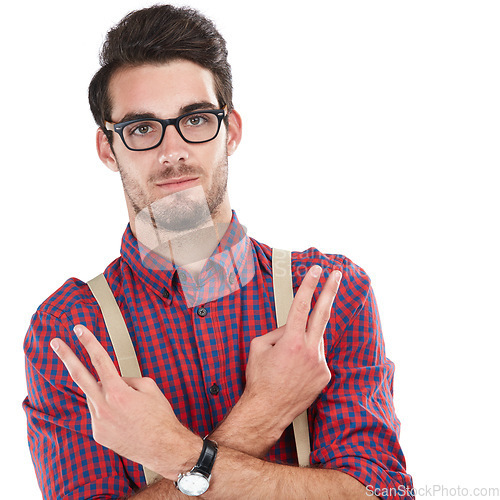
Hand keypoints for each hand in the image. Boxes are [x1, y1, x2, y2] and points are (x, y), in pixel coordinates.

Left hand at [50, 325, 201, 480]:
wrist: (163, 448)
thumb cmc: (160, 418)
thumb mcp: (150, 387)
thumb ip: (128, 379)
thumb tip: (116, 379)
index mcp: (117, 392)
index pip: (99, 360)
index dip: (88, 342)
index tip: (79, 330)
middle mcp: (103, 406)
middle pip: (79, 376)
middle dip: (66, 356)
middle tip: (56, 343)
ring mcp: (98, 422)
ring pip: (94, 397)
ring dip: (105, 394)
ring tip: (128, 404)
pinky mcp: (98, 434)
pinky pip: (98, 413)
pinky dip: (108, 410)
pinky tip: (125, 418)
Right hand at [230, 265, 340, 448]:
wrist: (268, 410)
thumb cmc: (259, 379)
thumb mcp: (258, 346)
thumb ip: (277, 331)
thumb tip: (290, 325)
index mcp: (291, 341)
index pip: (302, 305)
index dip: (309, 284)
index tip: (316, 270)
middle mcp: (309, 350)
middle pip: (323, 313)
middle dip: (330, 291)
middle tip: (337, 275)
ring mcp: (320, 363)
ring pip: (316, 338)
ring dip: (305, 339)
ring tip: (288, 359)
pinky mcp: (325, 375)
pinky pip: (318, 355)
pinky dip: (308, 355)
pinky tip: (295, 369)